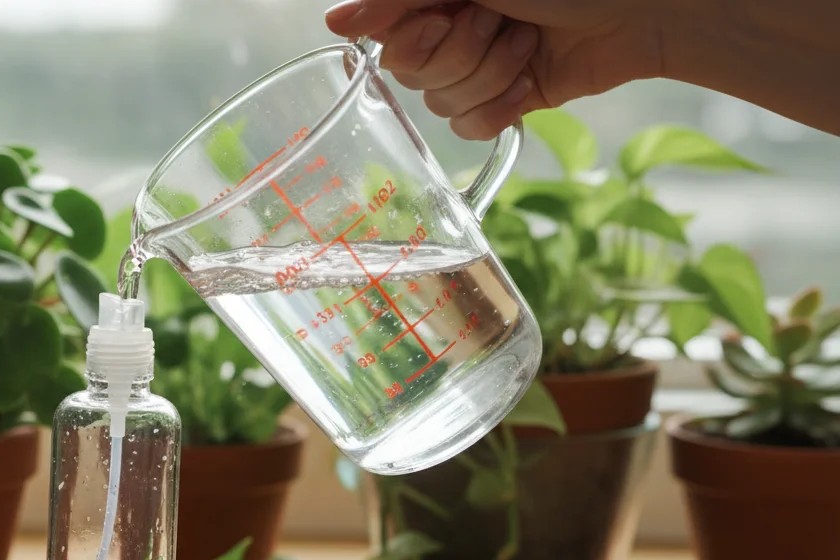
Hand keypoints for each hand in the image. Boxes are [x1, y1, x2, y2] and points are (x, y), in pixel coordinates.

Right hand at [325, 0, 670, 139]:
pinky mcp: (505, 102)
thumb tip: (334, 22)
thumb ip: (397, 0)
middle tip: (500, 23)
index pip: (386, 40)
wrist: (641, 10)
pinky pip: (470, 129)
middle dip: (461, 56)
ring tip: (527, 45)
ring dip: (490, 77)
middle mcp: (448, 30)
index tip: (447, 17)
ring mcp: (476, 68)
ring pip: (441, 106)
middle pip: (411, 77)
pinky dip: (500, 110)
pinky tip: (527, 86)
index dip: (415, 39)